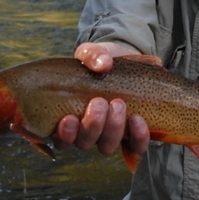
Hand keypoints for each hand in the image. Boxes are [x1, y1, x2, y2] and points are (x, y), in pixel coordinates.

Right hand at [52, 42, 150, 156]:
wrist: (127, 63)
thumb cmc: (100, 62)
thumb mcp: (91, 53)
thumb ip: (91, 55)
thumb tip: (103, 64)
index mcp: (69, 118)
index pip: (60, 139)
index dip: (64, 134)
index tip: (69, 117)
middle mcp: (88, 132)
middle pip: (85, 142)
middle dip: (92, 125)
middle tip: (99, 102)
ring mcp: (110, 135)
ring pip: (107, 146)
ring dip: (113, 128)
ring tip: (118, 104)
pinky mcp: (133, 134)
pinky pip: (135, 146)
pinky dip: (138, 136)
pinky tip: (138, 119)